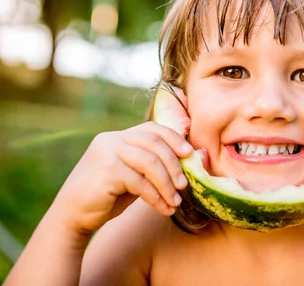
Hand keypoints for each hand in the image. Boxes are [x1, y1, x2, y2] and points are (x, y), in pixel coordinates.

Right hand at [52, 87, 193, 235]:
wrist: (71, 217)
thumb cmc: (106, 197)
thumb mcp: (131, 176)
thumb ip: (150, 165)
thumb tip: (186, 162)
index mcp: (117, 137)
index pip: (152, 128)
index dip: (174, 138)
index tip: (190, 153)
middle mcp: (111, 140)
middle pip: (154, 143)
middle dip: (174, 164)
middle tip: (184, 185)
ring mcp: (107, 153)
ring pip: (150, 163)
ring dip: (167, 184)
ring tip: (176, 201)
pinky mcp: (106, 171)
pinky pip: (141, 183)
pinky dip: (156, 197)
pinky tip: (163, 209)